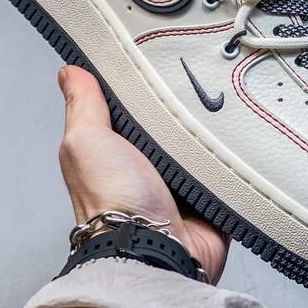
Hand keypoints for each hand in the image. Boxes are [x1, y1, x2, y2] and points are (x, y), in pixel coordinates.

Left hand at [57, 65, 228, 283]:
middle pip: (170, 120)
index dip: (141, 83)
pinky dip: (233, 155)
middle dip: (183, 103)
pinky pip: (228, 166)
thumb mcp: (86, 141)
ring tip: (223, 102)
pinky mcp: (211, 197)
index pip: (130, 105)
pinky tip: (238, 135)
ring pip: (202, 141)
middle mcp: (147, 165)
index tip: (156, 54)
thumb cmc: (113, 202)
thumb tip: (70, 72)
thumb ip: (83, 106)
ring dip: (210, 129)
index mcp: (115, 149)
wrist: (156, 252)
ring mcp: (181, 182)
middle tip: (198, 77)